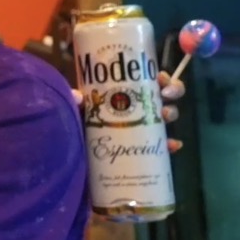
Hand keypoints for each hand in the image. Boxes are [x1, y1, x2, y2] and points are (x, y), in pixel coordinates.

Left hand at [69, 71, 185, 153]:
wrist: (66, 164)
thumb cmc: (67, 131)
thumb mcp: (69, 112)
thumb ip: (71, 103)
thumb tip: (78, 96)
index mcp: (114, 94)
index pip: (141, 78)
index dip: (155, 75)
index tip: (160, 77)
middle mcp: (128, 110)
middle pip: (157, 95)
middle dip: (171, 91)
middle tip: (165, 96)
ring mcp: (134, 131)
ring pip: (162, 117)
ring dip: (170, 114)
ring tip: (165, 117)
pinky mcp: (137, 152)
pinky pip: (158, 147)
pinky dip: (168, 145)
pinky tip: (173, 145)